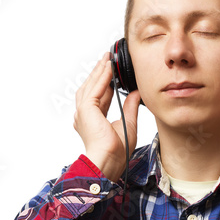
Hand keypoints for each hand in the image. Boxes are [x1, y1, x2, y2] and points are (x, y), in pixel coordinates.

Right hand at [73, 52, 140, 181]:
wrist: (110, 160)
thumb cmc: (117, 151)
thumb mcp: (128, 123)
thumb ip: (130, 107)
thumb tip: (135, 93)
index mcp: (92, 120)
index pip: (100, 96)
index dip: (106, 83)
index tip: (112, 71)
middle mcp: (85, 115)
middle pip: (92, 87)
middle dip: (100, 73)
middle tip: (107, 59)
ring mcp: (83, 112)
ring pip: (91, 85)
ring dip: (100, 71)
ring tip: (107, 59)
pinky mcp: (86, 109)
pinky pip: (95, 88)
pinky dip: (102, 76)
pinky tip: (109, 68)